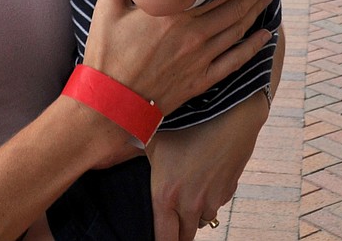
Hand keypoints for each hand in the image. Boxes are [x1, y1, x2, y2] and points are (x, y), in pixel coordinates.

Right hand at [82, 0, 275, 117]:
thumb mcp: (107, 7)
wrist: (112, 102)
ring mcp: (200, 58)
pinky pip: (234, 61)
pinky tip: (264, 36)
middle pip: (234, 6)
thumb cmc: (107, 52)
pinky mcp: (201, 79)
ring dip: (257, 10)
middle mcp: (193, 33)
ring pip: (238, 30)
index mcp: (173, 13)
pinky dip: (252, 47)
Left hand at [147, 91, 267, 240]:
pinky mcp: (228, 192)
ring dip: (192, 215)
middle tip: (167, 221)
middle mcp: (189, 203)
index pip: (163, 239)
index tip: (153, 236)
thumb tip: (113, 151)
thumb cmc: (186, 121)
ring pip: (200, 221)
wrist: (228, 113)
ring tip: (184, 192)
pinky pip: (214, 205)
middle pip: (183, 237)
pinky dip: (207, 200)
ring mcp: (212, 199)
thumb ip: (137, 152)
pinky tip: (202, 177)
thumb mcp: (152, 136)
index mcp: (165, 193)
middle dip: (175, 232)